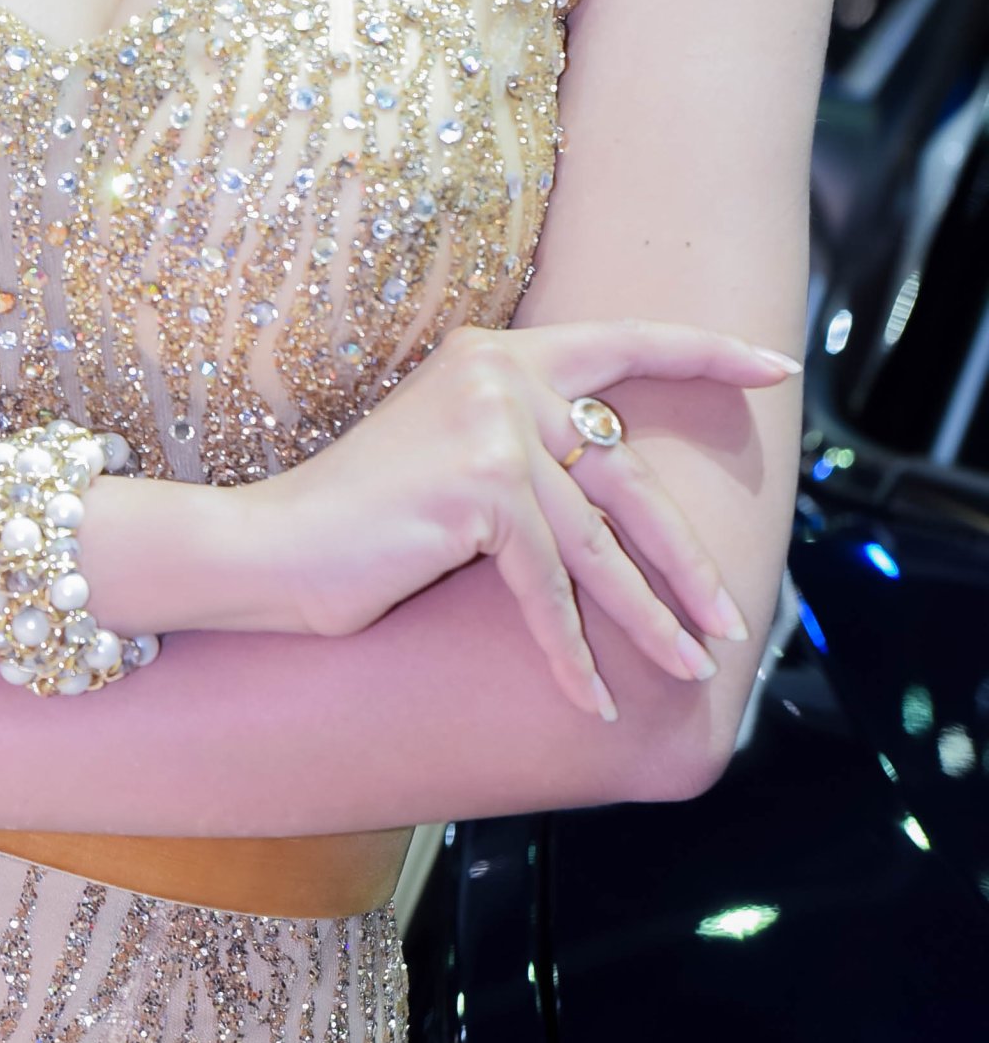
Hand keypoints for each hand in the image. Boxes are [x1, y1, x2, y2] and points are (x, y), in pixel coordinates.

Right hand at [251, 321, 797, 717]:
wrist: (266, 549)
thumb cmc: (357, 522)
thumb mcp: (456, 466)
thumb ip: (529, 457)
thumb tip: (618, 502)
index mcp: (499, 354)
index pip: (623, 342)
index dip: (704, 354)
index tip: (775, 368)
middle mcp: (501, 375)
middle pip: (626, 474)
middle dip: (685, 561)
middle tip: (732, 619)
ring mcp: (492, 427)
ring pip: (599, 544)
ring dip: (648, 620)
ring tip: (688, 669)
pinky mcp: (482, 488)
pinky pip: (548, 587)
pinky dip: (569, 651)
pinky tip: (589, 700)